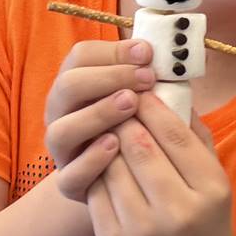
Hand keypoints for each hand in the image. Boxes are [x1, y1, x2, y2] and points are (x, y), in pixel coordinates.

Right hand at [44, 38, 158, 199]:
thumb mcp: (151, 104)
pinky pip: (70, 173)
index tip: (147, 53)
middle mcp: (63, 115)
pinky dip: (91, 158)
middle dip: (109, 77)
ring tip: (131, 104)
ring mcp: (63, 151)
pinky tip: (115, 145)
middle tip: (146, 78)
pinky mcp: (70, 184)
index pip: (81, 57)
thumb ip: (154, 84)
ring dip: (97, 113)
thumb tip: (174, 62)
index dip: (112, 51)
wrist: (132, 183)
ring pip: (61, 130)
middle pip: (67, 85)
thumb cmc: (144, 132)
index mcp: (79, 87)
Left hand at [88, 91, 234, 235]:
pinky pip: (97, 189)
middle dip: (123, 118)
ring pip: (111, 164)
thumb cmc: (204, 229)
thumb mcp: (216, 187)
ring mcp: (143, 228)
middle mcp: (179, 210)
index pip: (174, 134)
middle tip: (117, 103)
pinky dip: (97, 170)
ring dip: (106, 141)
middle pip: (138, 144)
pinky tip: (103, 163)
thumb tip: (174, 91)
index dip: (152, 106)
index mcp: (211, 191)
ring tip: (109, 131)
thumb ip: (198, 140)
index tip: (141, 90)